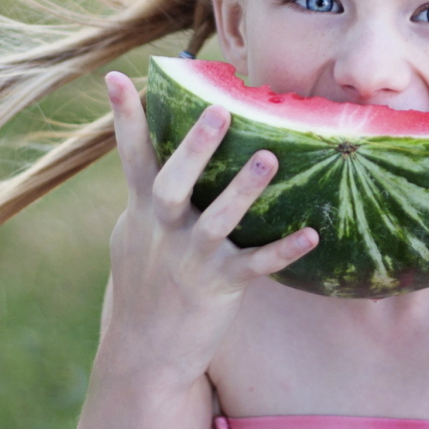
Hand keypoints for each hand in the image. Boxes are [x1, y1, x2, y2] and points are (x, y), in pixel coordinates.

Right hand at [100, 72, 318, 387]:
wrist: (145, 353)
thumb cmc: (145, 282)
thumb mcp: (135, 234)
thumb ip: (146, 193)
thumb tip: (150, 144)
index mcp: (141, 211)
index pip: (131, 156)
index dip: (124, 117)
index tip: (117, 75)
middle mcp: (161, 231)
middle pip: (172, 183)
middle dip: (195, 148)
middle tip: (219, 110)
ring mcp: (190, 259)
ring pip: (216, 221)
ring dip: (243, 191)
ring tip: (268, 158)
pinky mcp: (219, 287)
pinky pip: (255, 265)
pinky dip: (282, 250)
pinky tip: (311, 234)